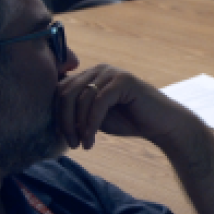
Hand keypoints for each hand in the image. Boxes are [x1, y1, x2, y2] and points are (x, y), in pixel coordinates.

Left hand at [57, 64, 199, 151]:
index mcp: (91, 75)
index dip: (56, 114)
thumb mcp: (96, 116)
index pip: (61, 89)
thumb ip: (78, 111)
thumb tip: (52, 117)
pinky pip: (98, 103)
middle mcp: (99, 69)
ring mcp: (112, 73)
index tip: (62, 136)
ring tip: (83, 144)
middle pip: (66, 92)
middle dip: (64, 121)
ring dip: (78, 126)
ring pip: (80, 99)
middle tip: (71, 143)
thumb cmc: (129, 121)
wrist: (161, 125)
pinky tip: (91, 141)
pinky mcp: (123, 81)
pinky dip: (90, 124)